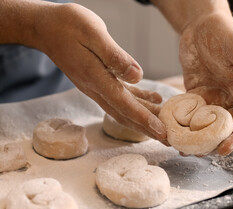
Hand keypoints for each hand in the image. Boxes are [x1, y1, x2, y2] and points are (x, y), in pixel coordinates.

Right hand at [31, 3, 165, 139]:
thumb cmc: (68, 25)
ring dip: (145, 119)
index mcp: (96, 78)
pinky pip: (121, 96)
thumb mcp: (93, 33)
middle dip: (148, 129)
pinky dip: (139, 100)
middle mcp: (96, 88)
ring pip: (125, 108)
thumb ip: (115, 57)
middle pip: (126, 114)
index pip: (124, 104)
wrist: (45, 28)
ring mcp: (96, 87)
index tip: (162, 132)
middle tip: (169, 141)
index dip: (144, 119)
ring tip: (166, 126)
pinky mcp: (98, 82)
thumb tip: (137, 76)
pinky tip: (155, 99)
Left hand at [179, 12, 232, 154]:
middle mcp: (231, 100)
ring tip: (184, 148)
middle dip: (215, 144)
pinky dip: (184, 126)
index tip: (225, 149)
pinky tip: (173, 133)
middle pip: (226, 130)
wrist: (200, 25)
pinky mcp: (195, 97)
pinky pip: (190, 116)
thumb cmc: (224, 33)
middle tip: (200, 153)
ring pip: (207, 127)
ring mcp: (212, 100)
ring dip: (198, 139)